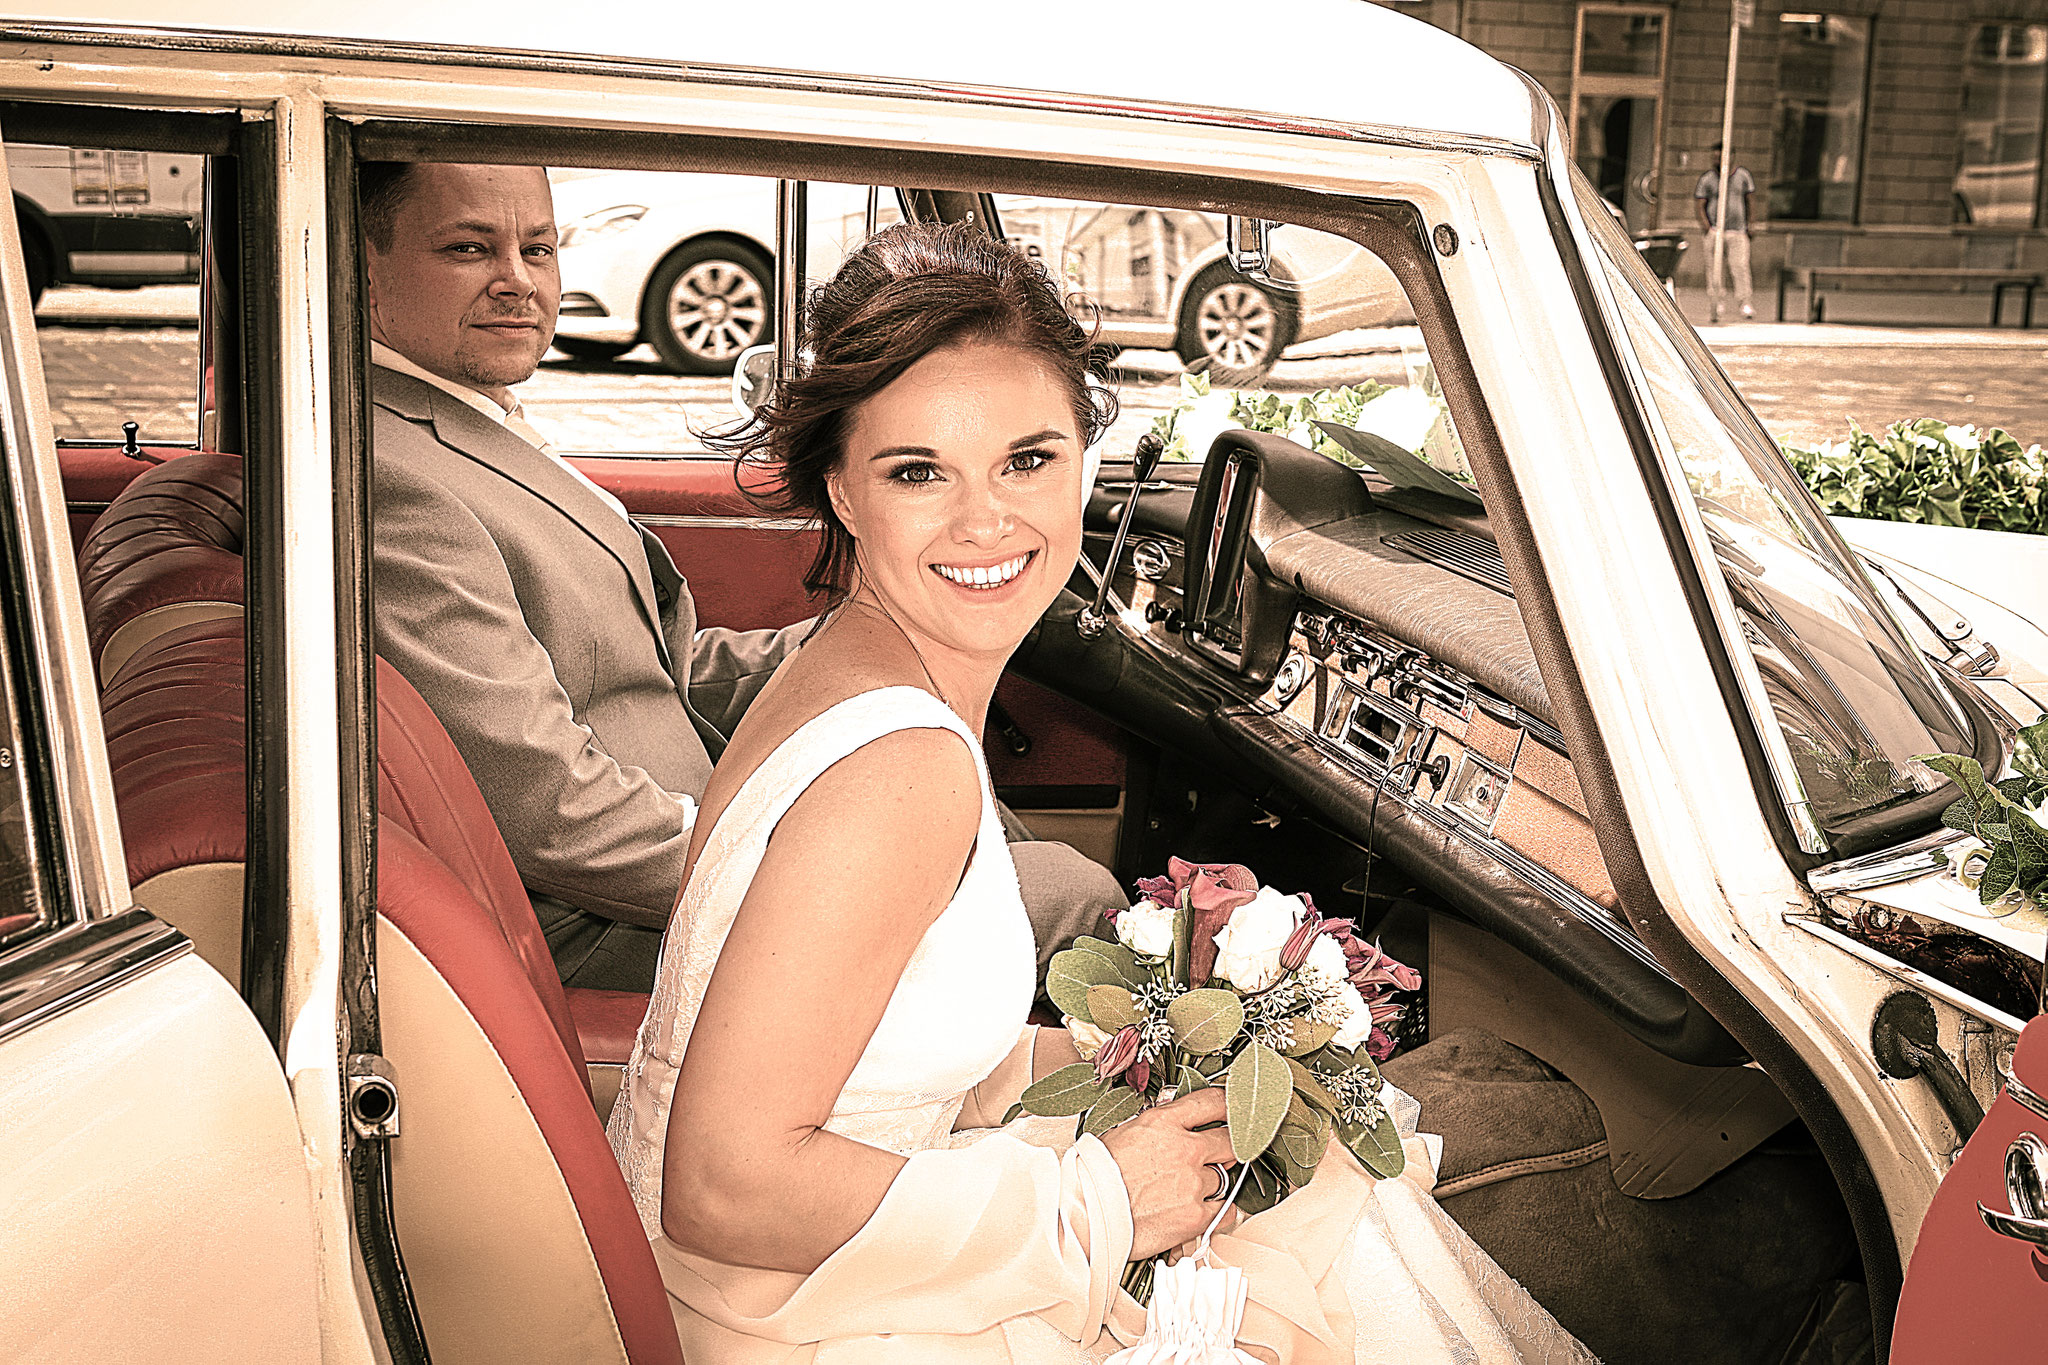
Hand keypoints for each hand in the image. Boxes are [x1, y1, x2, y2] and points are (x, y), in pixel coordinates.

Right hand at [1098, 1088, 1238, 1259]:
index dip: (1227, 1105)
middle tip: (1217, 1154)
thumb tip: (1173, 1127)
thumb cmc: (1095, 1176)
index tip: (1231, 1110)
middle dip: (1225, 1147)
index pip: (1212, 1103)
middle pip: (1229, 1141)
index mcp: (1164, 1123)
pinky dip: (1217, 1209)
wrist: (1086, 1213)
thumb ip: (1156, 1128)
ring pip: (1224, 1178)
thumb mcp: (1123, 1133)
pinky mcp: (1196, 1216)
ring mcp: (1194, 1183)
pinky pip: (1225, 1210)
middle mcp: (1185, 1149)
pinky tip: (1200, 1209)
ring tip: (1188, 1189)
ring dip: (1211, 1182)